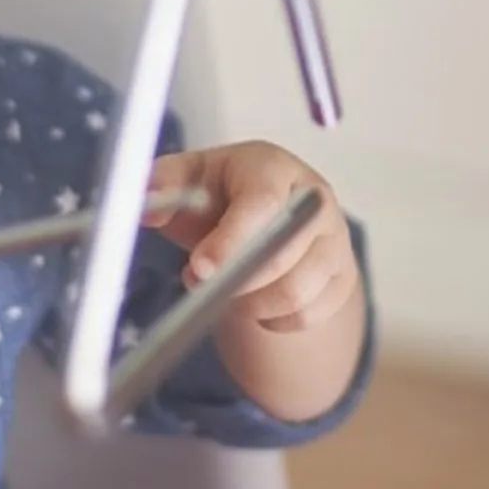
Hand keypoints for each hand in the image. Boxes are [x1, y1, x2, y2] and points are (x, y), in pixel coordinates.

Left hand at [144, 140, 357, 331]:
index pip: (261, 203)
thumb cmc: (217, 195)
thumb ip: (161, 184)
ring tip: (221, 290)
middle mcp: (314, 200)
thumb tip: (146, 206)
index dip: (231, 240)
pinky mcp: (341, 276)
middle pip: (284, 254)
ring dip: (248, 303)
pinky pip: (307, 315)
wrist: (260, 219)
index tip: (200, 267)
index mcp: (273, 168)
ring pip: (297, 293)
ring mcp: (335, 240)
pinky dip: (271, 320)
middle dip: (233, 280)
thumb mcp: (184, 178)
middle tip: (196, 280)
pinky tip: (250, 301)